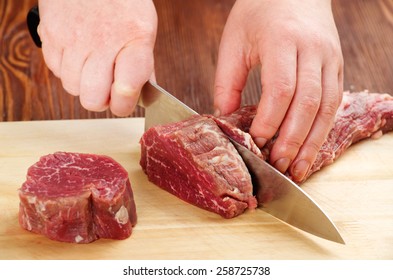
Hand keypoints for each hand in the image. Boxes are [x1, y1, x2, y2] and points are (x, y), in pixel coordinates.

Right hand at [38, 0, 157, 115]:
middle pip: (93, 99)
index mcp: (134, 41)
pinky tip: (77, 53)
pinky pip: (55, 70)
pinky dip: (66, 69)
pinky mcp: (50, 34)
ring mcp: (72, 39)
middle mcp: (102, 42)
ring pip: (72, 88)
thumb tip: (141, 96)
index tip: (124, 102)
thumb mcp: (143, 30)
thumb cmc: (122, 2)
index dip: (124, 104)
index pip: (126, 90)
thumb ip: (143, 66)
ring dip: (82, 84)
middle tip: (106, 87)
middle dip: (101, 100)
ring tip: (91, 65)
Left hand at [214, 0, 343, 181]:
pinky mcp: (336, 66)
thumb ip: (227, 80)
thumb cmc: (259, 11)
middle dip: (293, 139)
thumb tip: (225, 117)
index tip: (257, 141)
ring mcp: (329, 58)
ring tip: (298, 168)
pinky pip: (335, 103)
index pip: (281, 88)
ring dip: (312, 142)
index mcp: (283, 40)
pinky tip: (311, 148)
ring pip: (327, 107)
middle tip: (279, 166)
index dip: (270, 120)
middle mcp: (312, 50)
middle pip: (308, 102)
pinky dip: (323, 129)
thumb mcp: (234, 41)